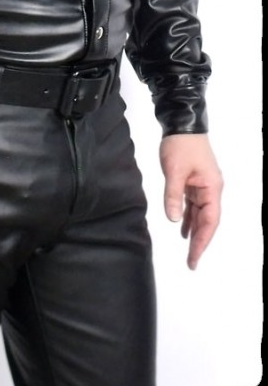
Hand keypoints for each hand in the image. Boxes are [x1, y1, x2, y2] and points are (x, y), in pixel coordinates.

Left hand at [159, 133, 222, 269]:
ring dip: (194, 230)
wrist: (182, 123)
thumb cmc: (181, 145)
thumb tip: (174, 220)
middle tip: (191, 262)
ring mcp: (203, 185)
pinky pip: (193, 204)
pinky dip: (188, 216)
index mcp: (212, 188)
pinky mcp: (194, 181)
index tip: (194, 258)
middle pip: (207, 221)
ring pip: (200, 214)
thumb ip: (173, 196)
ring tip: (188, 251)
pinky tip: (182, 228)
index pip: (210, 221)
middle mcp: (211, 189)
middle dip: (200, 241)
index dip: (203, 241)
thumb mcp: (174, 171)